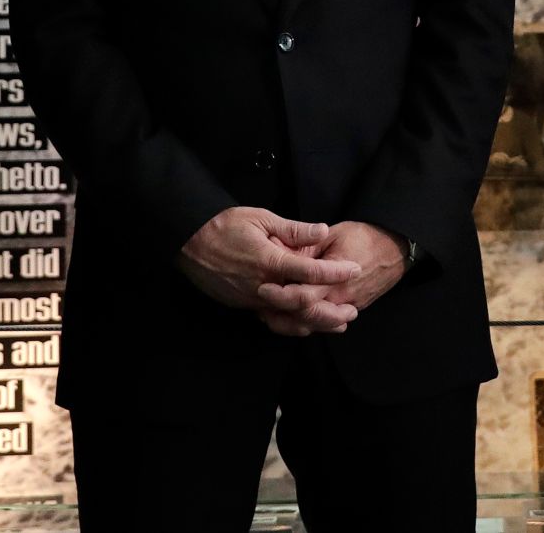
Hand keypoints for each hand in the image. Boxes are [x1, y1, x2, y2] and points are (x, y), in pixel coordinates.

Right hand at [178, 207, 360, 326]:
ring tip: (338, 323)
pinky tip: (306, 325)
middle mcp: (263, 285)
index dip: (335, 271)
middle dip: (331, 309)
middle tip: (352, 309)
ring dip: (316, 323)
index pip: (310, 271)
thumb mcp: (261, 218)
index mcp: (269, 260)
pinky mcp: (243, 306)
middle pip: (303, 305)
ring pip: (289, 319)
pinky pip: (273, 320)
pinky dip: (293, 324)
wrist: (189, 241)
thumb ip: (294, 229)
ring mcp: (252, 300)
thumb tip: (322, 231)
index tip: (354, 269)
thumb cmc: (224, 225)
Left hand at [255, 219, 406, 328]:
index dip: (281, 294)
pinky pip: (325, 322)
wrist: (394, 249)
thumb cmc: (364, 237)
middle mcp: (340, 298)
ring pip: (315, 324)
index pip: (303, 295)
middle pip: (306, 316)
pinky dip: (308, 322)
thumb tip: (282, 248)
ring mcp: (346, 307)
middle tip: (262, 305)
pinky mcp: (350, 309)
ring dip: (292, 322)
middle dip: (281, 313)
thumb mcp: (333, 235)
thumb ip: (308, 246)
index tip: (263, 288)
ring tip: (270, 314)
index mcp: (335, 278)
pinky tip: (291, 317)